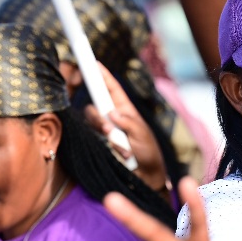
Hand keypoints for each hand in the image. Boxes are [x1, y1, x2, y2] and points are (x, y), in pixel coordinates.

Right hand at [83, 64, 167, 190]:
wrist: (146, 176)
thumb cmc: (149, 153)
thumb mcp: (142, 135)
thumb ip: (128, 122)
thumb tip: (112, 112)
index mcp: (126, 110)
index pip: (112, 89)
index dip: (102, 76)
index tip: (93, 64)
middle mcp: (113, 118)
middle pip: (95, 106)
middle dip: (97, 116)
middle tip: (108, 129)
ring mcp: (106, 131)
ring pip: (92, 123)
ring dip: (104, 133)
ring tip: (121, 147)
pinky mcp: (101, 144)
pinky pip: (94, 140)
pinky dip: (109, 146)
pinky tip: (123, 153)